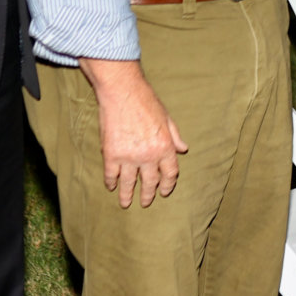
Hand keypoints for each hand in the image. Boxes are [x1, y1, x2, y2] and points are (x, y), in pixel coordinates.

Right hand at [79, 58, 187, 208]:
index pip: (170, 173)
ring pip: (129, 184)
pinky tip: (111, 186)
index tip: (164, 192)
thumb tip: (184, 149)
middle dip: (148, 195)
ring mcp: (129, 157)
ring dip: (127, 196)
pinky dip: (111, 183)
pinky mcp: (111, 154)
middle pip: (150, 182)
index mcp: (165, 146)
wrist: (123, 92)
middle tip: (145, 202)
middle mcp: (149, 155)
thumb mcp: (167, 118)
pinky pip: (111, 175)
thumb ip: (175, 136)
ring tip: (126, 203)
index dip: (167, 185)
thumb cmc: (146, 101)